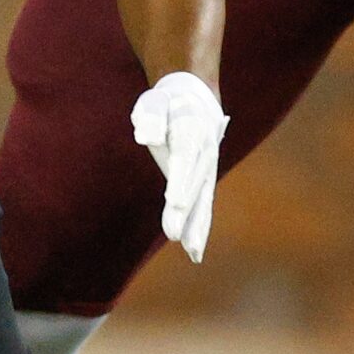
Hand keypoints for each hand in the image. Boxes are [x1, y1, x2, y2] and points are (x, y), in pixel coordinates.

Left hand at [130, 71, 227, 263]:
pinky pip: (204, 206)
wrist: (195, 101)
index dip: (181, 180)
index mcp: (191, 130)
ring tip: (192, 252)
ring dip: (197, 226)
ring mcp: (208, 169)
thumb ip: (151, 116)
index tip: (175, 202)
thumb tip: (145, 137)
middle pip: (194, 184)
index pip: (185, 158)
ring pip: (204, 200)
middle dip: (186, 211)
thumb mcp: (155, 101)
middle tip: (174, 234)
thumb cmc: (168, 103)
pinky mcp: (204, 181)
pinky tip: (195, 252)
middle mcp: (205, 152)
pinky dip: (200, 227)